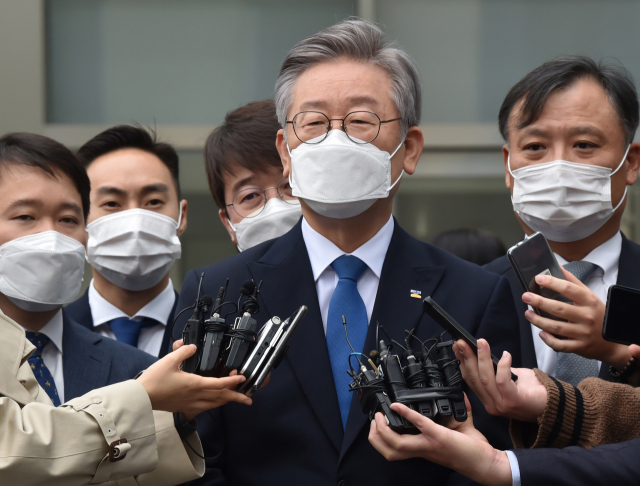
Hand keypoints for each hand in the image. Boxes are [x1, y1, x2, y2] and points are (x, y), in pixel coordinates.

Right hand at [138, 342, 251, 420]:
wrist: (142, 397)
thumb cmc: (154, 381)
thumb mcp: (169, 360)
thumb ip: (183, 351)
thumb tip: (192, 346)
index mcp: (194, 384)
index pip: (219, 384)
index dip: (232, 381)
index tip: (241, 378)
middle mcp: (195, 396)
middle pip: (220, 397)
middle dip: (236, 397)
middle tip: (247, 398)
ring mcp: (190, 404)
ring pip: (213, 404)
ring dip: (226, 401)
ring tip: (235, 399)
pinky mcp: (184, 408)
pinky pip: (204, 408)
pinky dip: (213, 405)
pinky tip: (214, 403)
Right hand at [368, 400, 510, 485]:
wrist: (486, 463)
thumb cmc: (473, 451)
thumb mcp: (458, 432)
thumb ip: (455, 414)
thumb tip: (459, 396)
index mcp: (423, 449)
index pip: (395, 450)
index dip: (381, 440)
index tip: (376, 426)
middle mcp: (422, 450)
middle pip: (389, 451)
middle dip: (375, 437)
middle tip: (372, 422)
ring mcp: (429, 444)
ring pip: (395, 444)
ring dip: (382, 429)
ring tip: (379, 416)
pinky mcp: (438, 437)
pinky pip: (417, 424)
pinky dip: (405, 413)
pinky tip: (397, 405)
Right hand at [454, 339, 546, 421]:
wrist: (554, 406)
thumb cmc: (532, 392)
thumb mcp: (508, 379)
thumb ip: (494, 371)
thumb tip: (481, 352)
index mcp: (488, 399)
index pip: (469, 379)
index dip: (462, 361)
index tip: (458, 346)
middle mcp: (491, 404)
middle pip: (474, 378)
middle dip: (467, 357)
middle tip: (462, 342)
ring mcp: (501, 405)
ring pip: (485, 379)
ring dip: (482, 358)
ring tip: (481, 343)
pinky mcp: (513, 402)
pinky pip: (502, 381)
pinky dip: (502, 366)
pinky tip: (506, 355)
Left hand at [522, 268, 631, 369]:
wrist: (612, 341)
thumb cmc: (597, 314)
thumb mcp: (590, 296)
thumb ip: (573, 282)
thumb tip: (557, 266)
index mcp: (589, 301)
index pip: (569, 289)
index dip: (552, 283)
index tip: (538, 279)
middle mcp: (586, 316)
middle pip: (559, 308)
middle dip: (540, 302)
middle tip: (526, 296)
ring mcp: (583, 333)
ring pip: (556, 327)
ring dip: (539, 321)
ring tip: (528, 313)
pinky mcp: (579, 346)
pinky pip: (560, 345)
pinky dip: (549, 340)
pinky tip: (541, 333)